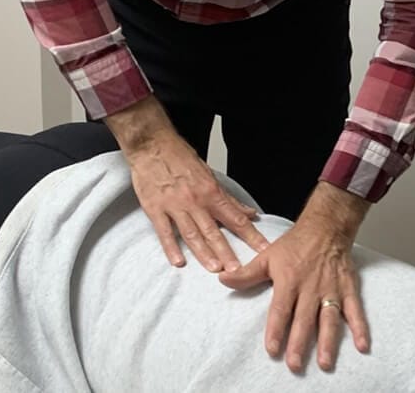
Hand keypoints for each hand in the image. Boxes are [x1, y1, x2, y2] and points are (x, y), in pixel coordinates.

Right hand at [108, 100, 268, 271]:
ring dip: (204, 253)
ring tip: (215, 269)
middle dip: (227, 252)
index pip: (235, 218)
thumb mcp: (209, 175)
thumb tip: (249, 213)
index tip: (262, 249)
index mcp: (211, 192)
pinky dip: (171, 247)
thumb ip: (228, 198)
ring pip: (192, 234)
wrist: (152, 145)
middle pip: (214, 231)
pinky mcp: (155, 209)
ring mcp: (174, 206)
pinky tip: (178, 261)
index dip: (250, 235)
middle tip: (238, 270)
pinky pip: (165, 232)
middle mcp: (195, 201)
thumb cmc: (181, 158)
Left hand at [221, 184, 371, 372]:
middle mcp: (311, 287)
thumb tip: (223, 279)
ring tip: (325, 363)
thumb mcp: (267, 256)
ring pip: (329, 318)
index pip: (281, 309)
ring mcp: (331, 289)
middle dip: (299, 343)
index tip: (272, 349)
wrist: (326, 226)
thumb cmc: (296, 243)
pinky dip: (360, 327)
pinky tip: (362, 345)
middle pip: (304, 319)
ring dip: (328, 342)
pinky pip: (355, 310)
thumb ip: (247, 273)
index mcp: (289, 280)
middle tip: (295, 365)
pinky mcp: (347, 288)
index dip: (276, 329)